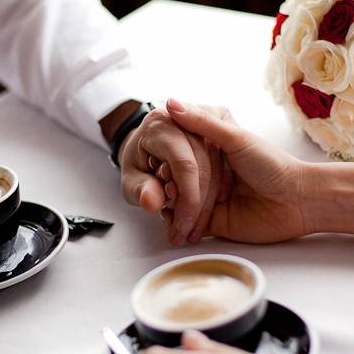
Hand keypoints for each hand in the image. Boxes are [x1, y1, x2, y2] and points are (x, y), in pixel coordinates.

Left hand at [119, 107, 224, 244]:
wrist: (143, 149)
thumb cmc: (137, 164)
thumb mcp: (131, 181)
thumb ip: (141, 192)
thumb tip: (151, 203)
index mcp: (160, 125)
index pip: (184, 165)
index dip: (188, 199)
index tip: (184, 226)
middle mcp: (183, 119)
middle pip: (205, 167)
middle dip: (199, 207)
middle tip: (188, 234)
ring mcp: (201, 122)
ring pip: (218, 168)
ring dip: (209, 203)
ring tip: (193, 229)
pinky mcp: (214, 131)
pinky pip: (223, 165)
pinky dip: (217, 192)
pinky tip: (206, 211)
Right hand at [164, 99, 309, 242]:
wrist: (296, 202)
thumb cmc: (273, 166)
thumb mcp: (236, 138)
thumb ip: (202, 123)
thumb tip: (171, 103)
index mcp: (211, 144)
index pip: (178, 147)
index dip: (169, 156)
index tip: (163, 162)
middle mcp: (207, 169)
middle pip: (175, 175)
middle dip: (170, 183)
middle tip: (172, 188)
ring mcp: (207, 194)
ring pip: (177, 199)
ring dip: (172, 204)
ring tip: (172, 206)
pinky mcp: (210, 220)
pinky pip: (186, 221)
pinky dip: (177, 223)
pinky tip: (175, 222)